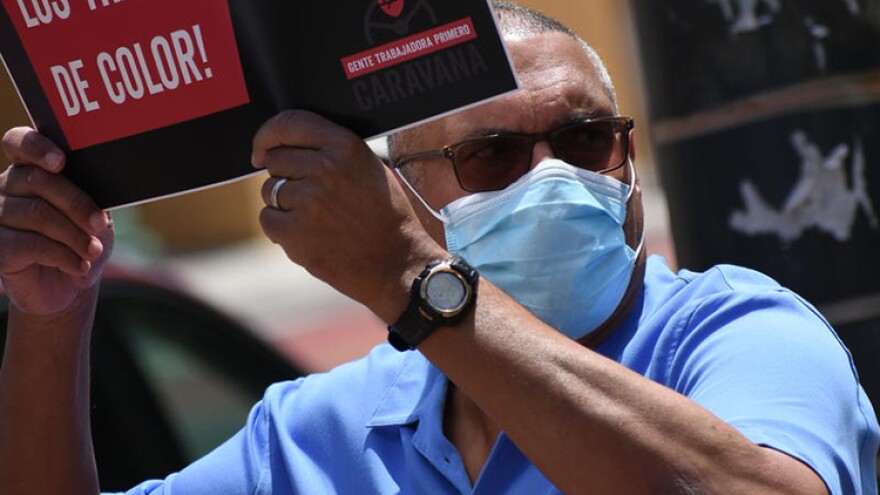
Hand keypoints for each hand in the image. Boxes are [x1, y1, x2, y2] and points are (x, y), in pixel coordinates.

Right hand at [0, 128, 112, 315]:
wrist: (70, 286)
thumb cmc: (83, 242)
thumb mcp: (96, 216)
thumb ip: (93, 195)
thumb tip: (104, 183)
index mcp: (31, 170)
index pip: (19, 142)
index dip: (37, 147)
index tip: (60, 162)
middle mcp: (7, 188)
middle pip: (38, 181)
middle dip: (77, 203)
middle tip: (99, 224)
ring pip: (37, 214)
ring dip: (74, 235)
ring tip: (93, 251)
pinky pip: (30, 244)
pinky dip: (63, 256)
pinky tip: (79, 265)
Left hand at [252, 110, 443, 320]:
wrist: (397, 264)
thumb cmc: (385, 217)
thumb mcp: (370, 169)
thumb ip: (332, 151)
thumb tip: (289, 146)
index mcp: (346, 147)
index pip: (289, 123)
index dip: (268, 135)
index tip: (262, 150)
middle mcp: (325, 168)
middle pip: (276, 160)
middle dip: (284, 176)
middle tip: (311, 198)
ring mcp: (308, 200)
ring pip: (269, 190)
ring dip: (284, 204)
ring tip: (318, 220)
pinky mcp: (294, 231)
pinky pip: (267, 219)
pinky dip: (281, 229)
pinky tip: (310, 236)